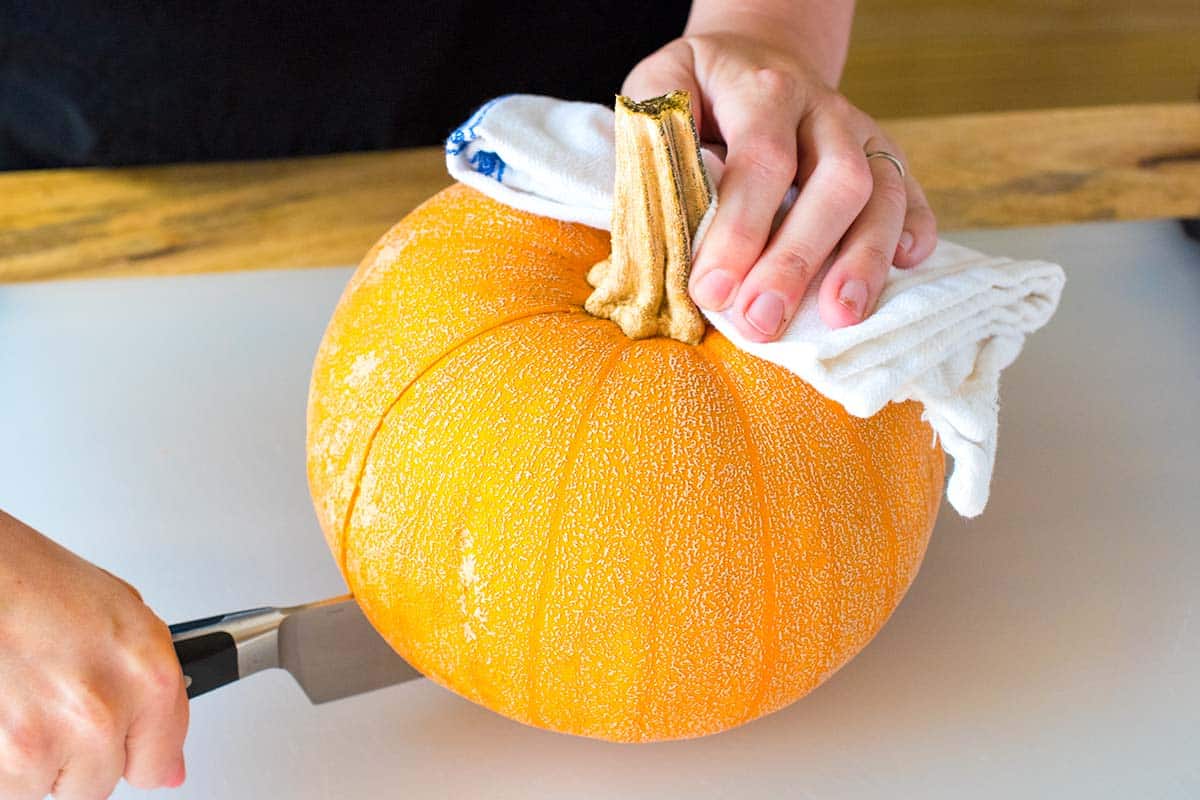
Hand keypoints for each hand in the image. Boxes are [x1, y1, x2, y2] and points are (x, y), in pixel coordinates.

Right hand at [0, 511, 187, 798]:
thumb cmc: (38, 583)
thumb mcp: (123, 620)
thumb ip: (152, 693)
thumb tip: (169, 764)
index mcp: (146, 674)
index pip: (159, 761)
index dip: (137, 754)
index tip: (126, 750)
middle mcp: (103, 711)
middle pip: (101, 782)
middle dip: (78, 753)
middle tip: (55, 704)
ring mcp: (48, 739)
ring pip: (49, 788)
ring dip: (35, 760)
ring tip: (24, 701)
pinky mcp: (2, 761)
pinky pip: (11, 789)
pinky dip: (3, 763)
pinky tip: (6, 715)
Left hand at [623, 31, 936, 338]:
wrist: (757, 56)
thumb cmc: (701, 88)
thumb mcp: (660, 86)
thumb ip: (655, 140)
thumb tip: (661, 214)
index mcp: (764, 90)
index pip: (761, 160)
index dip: (739, 230)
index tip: (711, 291)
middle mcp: (823, 110)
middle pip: (834, 182)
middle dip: (798, 259)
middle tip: (762, 321)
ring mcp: (860, 133)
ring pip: (882, 193)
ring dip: (863, 260)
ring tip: (839, 318)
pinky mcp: (883, 154)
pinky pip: (913, 191)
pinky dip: (917, 230)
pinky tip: (907, 268)